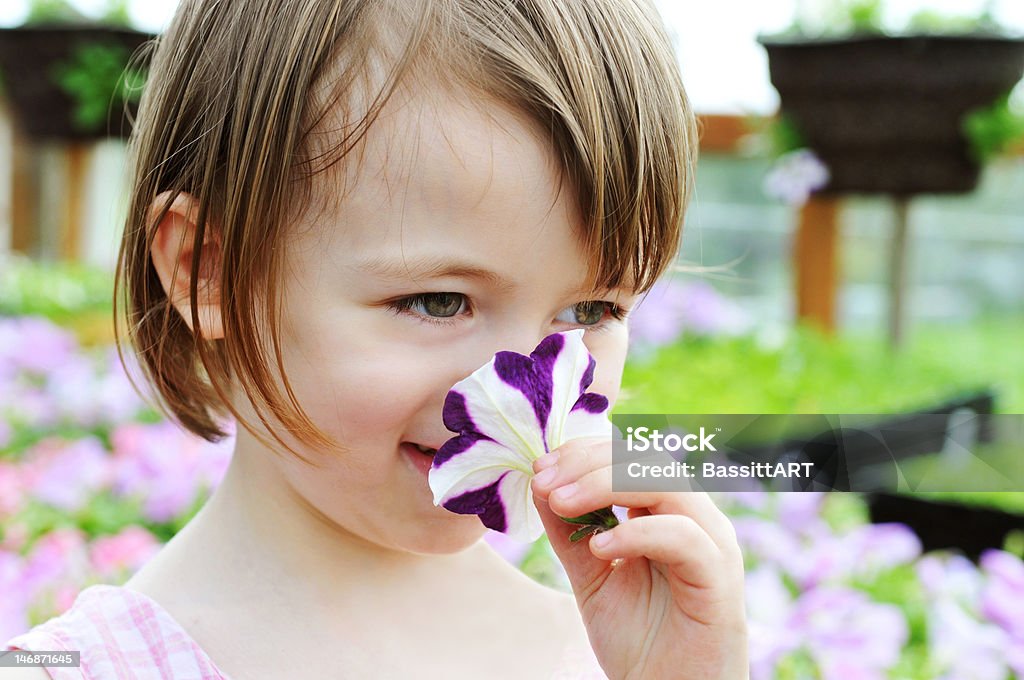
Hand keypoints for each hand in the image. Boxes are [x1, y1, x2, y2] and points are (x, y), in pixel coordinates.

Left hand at [531, 436, 748, 679]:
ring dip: (605, 485)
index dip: (584, 453)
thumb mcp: (591, 575)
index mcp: (668, 512)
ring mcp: (712, 545)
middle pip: (646, 460)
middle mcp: (695, 519)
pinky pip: (683, 537)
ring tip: (561, 503)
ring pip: (666, 485)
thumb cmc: (638, 637)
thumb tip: (540, 482)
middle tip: (544, 482)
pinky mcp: (719, 578)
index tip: (540, 468)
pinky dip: (637, 533)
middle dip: (588, 463)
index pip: (630, 456)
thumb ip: (570, 531)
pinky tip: (600, 547)